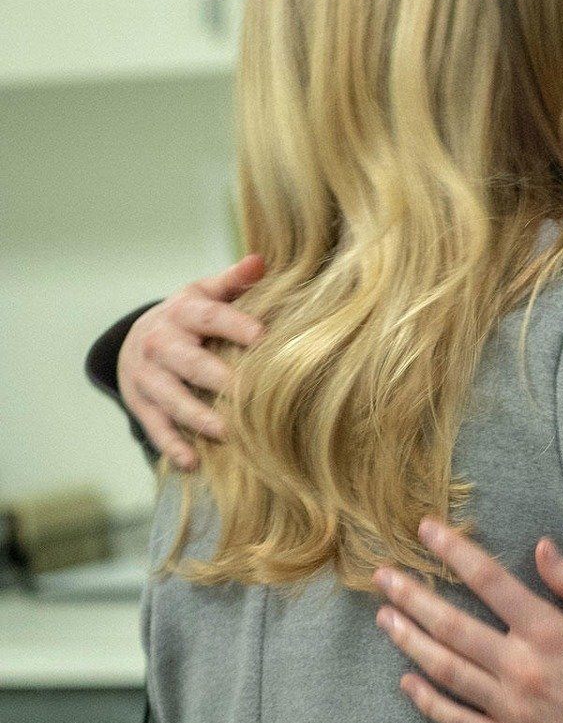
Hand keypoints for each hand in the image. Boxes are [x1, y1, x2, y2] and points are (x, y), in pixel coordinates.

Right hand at [119, 254, 265, 469]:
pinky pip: (155, 427)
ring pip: (171, 398)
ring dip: (197, 417)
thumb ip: (234, 280)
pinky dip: (172, 446)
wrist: (137, 339)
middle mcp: (160, 344)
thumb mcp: (206, 292)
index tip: (264, 337)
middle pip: (190, 362)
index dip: (236, 325)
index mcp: (182, 312)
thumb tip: (261, 260)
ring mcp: (147, 377)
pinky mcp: (141, 404)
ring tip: (227, 432)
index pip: (210, 317)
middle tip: (249, 395)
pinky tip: (193, 462)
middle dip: (218, 378)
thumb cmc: (189, 316)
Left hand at [375, 517, 562, 722]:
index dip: (456, 552)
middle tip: (383, 576)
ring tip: (384, 617)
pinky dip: (428, 700)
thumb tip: (541, 547)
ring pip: (445, 670)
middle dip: (414, 598)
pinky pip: (456, 718)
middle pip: (453, 627)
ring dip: (410, 642)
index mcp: (548, 633)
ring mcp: (508, 706)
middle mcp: (519, 667)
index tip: (427, 530)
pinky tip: (407, 682)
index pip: (490, 582)